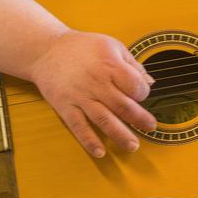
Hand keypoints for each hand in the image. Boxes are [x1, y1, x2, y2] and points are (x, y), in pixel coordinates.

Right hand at [28, 29, 156, 156]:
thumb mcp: (112, 46)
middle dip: (139, 119)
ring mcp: (80, 96)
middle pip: (122, 105)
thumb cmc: (84, 47)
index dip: (142, 93)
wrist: (47, 50)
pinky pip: (79, 126)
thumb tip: (149, 83)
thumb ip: (133, 65)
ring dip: (120, 135)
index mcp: (110, 64)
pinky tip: (100, 152)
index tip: (142, 96)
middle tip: (150, 127)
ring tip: (133, 146)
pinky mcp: (65, 107)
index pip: (134, 86)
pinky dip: (89, 141)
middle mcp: (96, 82)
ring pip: (104, 119)